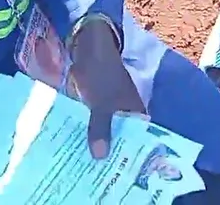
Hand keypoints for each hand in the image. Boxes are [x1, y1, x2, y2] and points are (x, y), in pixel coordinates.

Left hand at [69, 18, 144, 158]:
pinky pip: (95, 123)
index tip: (122, 172)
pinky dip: (90, 132)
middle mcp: (127, 112)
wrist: (89, 47)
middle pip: (122, 137)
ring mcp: (112, 109)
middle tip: (100, 172)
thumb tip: (100, 156)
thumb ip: (101, 127)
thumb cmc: (102, 72)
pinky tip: (79, 145)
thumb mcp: (101, 102)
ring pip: (107, 131)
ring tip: (88, 164)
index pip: (140, 139)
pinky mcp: (98, 105)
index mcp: (137, 111)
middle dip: (112, 152)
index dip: (132, 155)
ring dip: (99, 143)